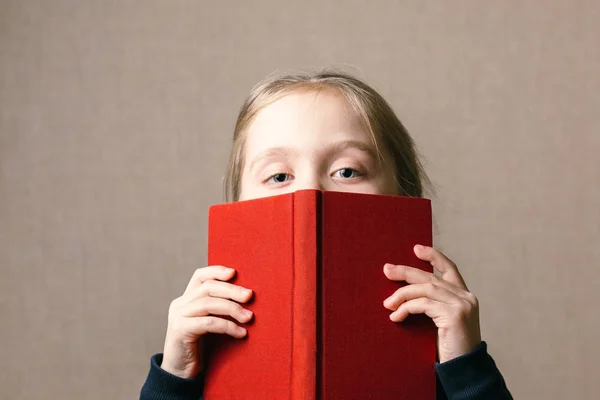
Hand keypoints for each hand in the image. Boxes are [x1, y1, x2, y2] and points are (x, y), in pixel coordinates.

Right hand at [161, 265, 253, 377]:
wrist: (180, 374)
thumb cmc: (200, 347)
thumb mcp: (208, 323)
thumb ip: (218, 309)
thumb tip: (247, 297)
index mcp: (186, 299)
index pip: (199, 276)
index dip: (216, 271)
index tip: (234, 273)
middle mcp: (180, 304)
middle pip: (208, 287)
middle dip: (231, 290)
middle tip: (250, 295)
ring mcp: (178, 316)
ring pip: (208, 304)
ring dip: (233, 309)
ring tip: (249, 318)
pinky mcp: (180, 330)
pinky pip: (208, 323)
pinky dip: (228, 326)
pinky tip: (241, 333)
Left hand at [383, 245, 481, 362]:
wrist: (465, 369)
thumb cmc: (450, 348)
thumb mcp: (441, 321)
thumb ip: (432, 305)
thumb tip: (403, 294)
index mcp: (465, 296)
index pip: (450, 269)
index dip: (434, 257)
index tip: (416, 248)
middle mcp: (466, 297)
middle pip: (431, 277)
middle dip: (406, 272)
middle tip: (386, 270)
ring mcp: (462, 305)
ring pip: (425, 289)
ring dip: (402, 294)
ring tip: (387, 303)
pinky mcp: (454, 315)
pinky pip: (423, 304)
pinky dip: (406, 308)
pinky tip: (396, 316)